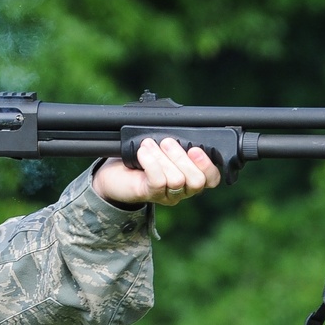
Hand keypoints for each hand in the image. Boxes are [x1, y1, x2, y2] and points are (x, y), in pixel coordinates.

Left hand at [91, 136, 221, 206]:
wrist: (112, 174)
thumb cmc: (140, 159)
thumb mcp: (163, 150)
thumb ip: (178, 144)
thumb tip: (186, 128)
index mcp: (190, 178)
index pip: (211, 179)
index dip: (208, 165)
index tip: (196, 148)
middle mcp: (182, 190)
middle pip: (196, 181)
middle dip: (182, 158)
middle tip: (167, 142)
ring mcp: (166, 196)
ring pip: (176, 179)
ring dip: (162, 157)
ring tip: (149, 145)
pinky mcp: (150, 194)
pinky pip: (158, 181)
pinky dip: (151, 162)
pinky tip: (143, 152)